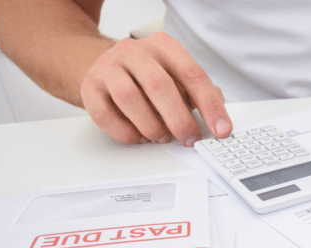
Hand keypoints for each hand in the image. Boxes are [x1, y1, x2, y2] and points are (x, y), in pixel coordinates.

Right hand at [80, 32, 231, 145]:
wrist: (103, 66)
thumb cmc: (145, 75)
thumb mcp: (176, 75)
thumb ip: (200, 93)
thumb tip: (220, 117)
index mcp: (163, 46)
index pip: (192, 74)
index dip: (210, 106)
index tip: (221, 128)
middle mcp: (134, 51)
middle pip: (160, 85)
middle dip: (179, 119)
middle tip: (190, 138)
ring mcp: (108, 67)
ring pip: (129, 98)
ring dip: (151, 126)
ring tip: (162, 137)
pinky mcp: (89, 87)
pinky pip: (105, 114)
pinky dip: (126, 132)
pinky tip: (138, 136)